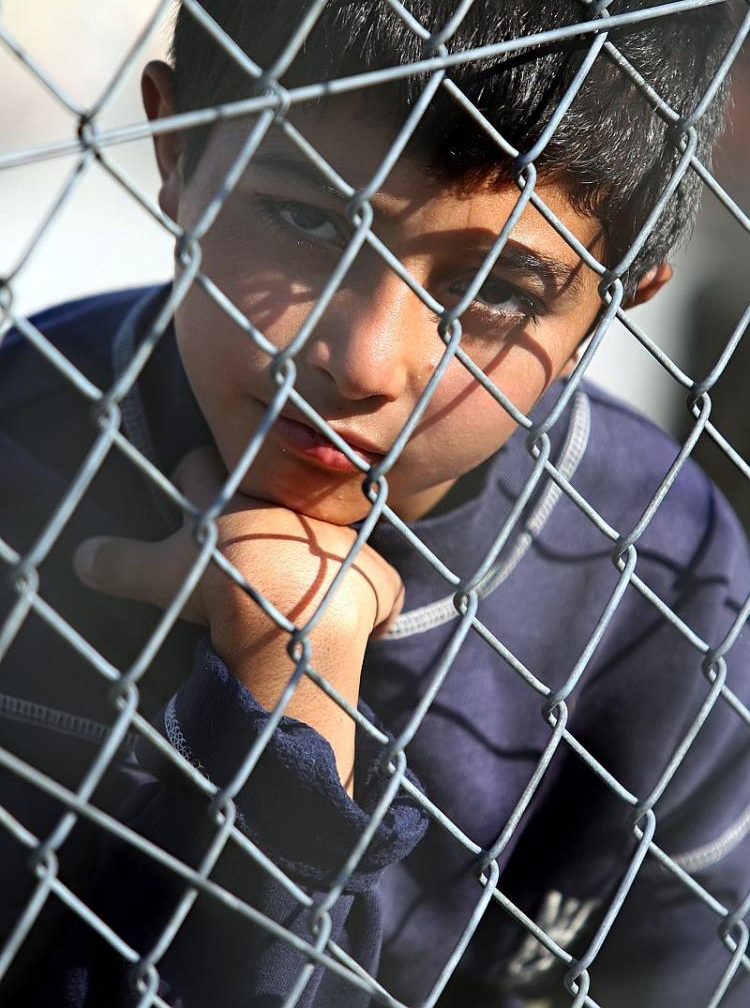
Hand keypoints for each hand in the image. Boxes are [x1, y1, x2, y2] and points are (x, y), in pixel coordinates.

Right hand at [74, 447, 402, 791]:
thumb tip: (74, 558)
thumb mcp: (160, 573)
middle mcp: (293, 509)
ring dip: (319, 556)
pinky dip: (375, 602)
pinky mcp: (377, 577)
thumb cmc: (223, 584)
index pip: (205, 470)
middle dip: (260, 510)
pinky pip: (381, 585)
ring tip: (307, 586)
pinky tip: (368, 623)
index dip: (193, 479)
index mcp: (238, 500)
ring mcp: (340, 540)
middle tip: (247, 539)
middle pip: (273, 495)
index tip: (188, 488)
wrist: (293, 611)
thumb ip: (119, 562)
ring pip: (329, 537)